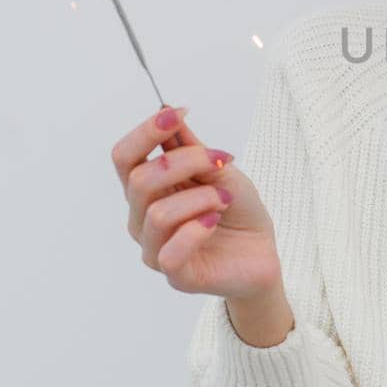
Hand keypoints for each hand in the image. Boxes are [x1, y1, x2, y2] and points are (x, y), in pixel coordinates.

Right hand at [110, 105, 281, 301]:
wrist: (262, 251)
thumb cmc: (237, 210)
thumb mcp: (220, 169)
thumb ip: (191, 146)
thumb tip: (167, 111)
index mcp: (147, 190)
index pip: (124, 157)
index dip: (146, 132)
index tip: (178, 114)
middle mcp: (141, 218)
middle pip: (139, 180)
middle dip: (185, 162)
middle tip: (221, 160)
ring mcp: (154, 248)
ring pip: (158, 213)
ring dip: (201, 198)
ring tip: (224, 200)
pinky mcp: (175, 275)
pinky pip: (170, 252)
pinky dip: (198, 230)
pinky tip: (215, 222)